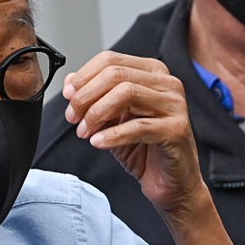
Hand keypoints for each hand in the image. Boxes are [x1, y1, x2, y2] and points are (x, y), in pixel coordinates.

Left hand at [62, 52, 206, 218]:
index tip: (68, 95)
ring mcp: (175, 105)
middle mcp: (167, 84)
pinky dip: (112, 135)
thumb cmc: (144, 150)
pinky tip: (98, 142)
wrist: (169, 183)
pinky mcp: (177, 130)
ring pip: (127, 94)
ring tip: (84, 132)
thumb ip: (95, 98)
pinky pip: (138, 127)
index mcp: (153, 73)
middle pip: (117, 75)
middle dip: (86, 96)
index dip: (84, 77)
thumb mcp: (113, 119)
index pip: (111, 60)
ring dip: (97, 113)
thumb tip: (71, 82)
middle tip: (73, 117)